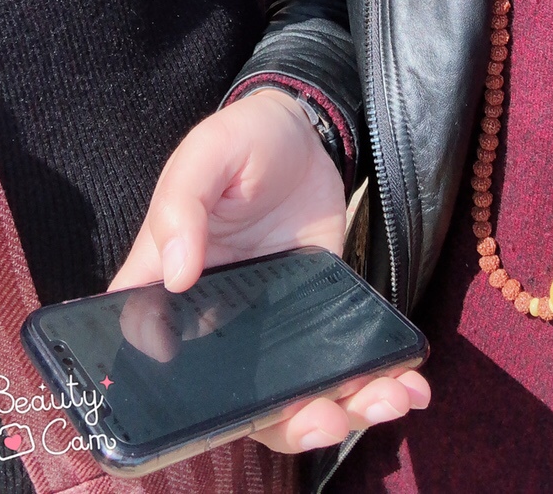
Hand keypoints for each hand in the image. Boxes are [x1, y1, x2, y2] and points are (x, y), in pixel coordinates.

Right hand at [110, 89, 429, 449]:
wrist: (304, 131)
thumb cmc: (242, 139)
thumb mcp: (207, 153)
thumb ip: (182, 205)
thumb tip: (177, 274)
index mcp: (167, 283)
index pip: (149, 354)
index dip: (174, 398)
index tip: (218, 411)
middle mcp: (213, 317)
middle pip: (231, 398)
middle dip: (281, 420)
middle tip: (325, 417)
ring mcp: (265, 323)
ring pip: (288, 394)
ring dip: (335, 412)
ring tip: (381, 401)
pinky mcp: (314, 314)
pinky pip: (334, 363)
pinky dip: (368, 383)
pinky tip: (403, 385)